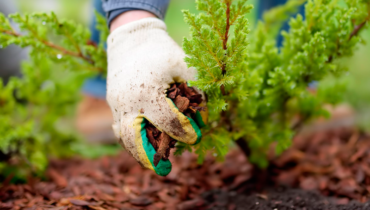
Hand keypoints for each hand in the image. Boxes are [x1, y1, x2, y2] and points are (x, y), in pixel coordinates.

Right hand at [106, 15, 207, 175]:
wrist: (131, 38)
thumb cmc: (161, 51)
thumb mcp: (184, 65)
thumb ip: (196, 91)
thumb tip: (203, 117)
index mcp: (147, 92)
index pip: (167, 122)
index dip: (184, 132)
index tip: (195, 138)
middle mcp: (127, 102)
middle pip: (133, 139)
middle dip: (148, 157)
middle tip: (163, 170)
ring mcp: (116, 103)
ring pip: (123, 136)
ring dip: (137, 150)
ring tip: (152, 160)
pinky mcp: (113, 102)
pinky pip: (119, 126)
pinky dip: (130, 138)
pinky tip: (143, 142)